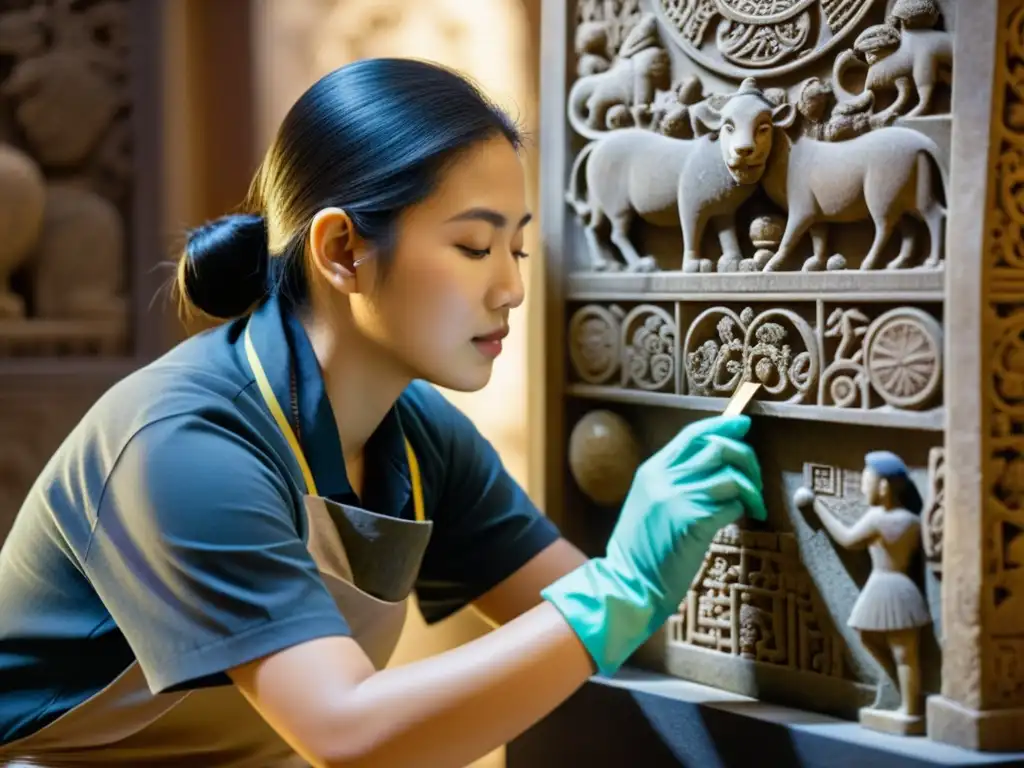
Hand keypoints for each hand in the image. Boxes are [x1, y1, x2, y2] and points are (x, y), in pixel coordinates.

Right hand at [542, 414, 765, 675]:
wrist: (628, 583)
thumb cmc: (642, 550)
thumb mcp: (649, 504)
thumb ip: (672, 481)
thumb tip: (710, 464)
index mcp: (652, 470)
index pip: (692, 435)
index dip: (721, 425)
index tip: (743, 423)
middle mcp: (665, 478)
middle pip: (718, 448)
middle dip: (746, 459)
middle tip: (755, 479)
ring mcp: (678, 499)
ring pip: (731, 476)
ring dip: (751, 489)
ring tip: (754, 505)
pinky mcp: (694, 522)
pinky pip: (732, 505)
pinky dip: (743, 510)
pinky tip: (741, 520)